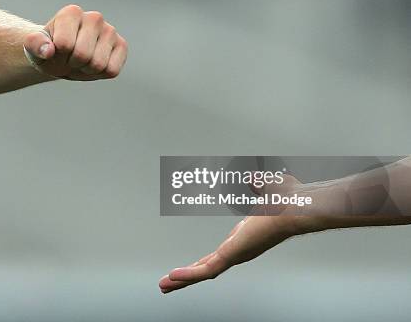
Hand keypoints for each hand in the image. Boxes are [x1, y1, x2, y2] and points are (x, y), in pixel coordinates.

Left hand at [23, 5, 127, 79]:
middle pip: (83, 55)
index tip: (56, 50)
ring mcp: (110, 31)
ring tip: (81, 61)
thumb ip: (34, 45)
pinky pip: (111, 70)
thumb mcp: (34, 47)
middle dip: (72, 63)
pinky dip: (100, 74)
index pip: (64, 44)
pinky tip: (94, 65)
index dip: (57, 54)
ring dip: (86, 70)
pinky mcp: (121, 46)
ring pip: (98, 64)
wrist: (62, 56)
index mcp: (72, 13)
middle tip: (69, 58)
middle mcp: (94, 17)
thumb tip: (47, 51)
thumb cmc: (49, 49)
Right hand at [159, 175, 310, 293]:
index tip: (191, 265)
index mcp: (245, 238)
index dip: (201, 261)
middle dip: (186, 276)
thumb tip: (252, 178)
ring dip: (182, 280)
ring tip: (163, 286)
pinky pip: (206, 270)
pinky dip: (188, 274)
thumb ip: (257, 185)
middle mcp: (240, 250)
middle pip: (206, 267)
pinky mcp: (233, 255)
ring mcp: (237, 255)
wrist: (300, 206)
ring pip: (203, 273)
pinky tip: (172, 277)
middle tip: (168, 284)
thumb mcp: (266, 189)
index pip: (218, 255)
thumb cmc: (292, 199)